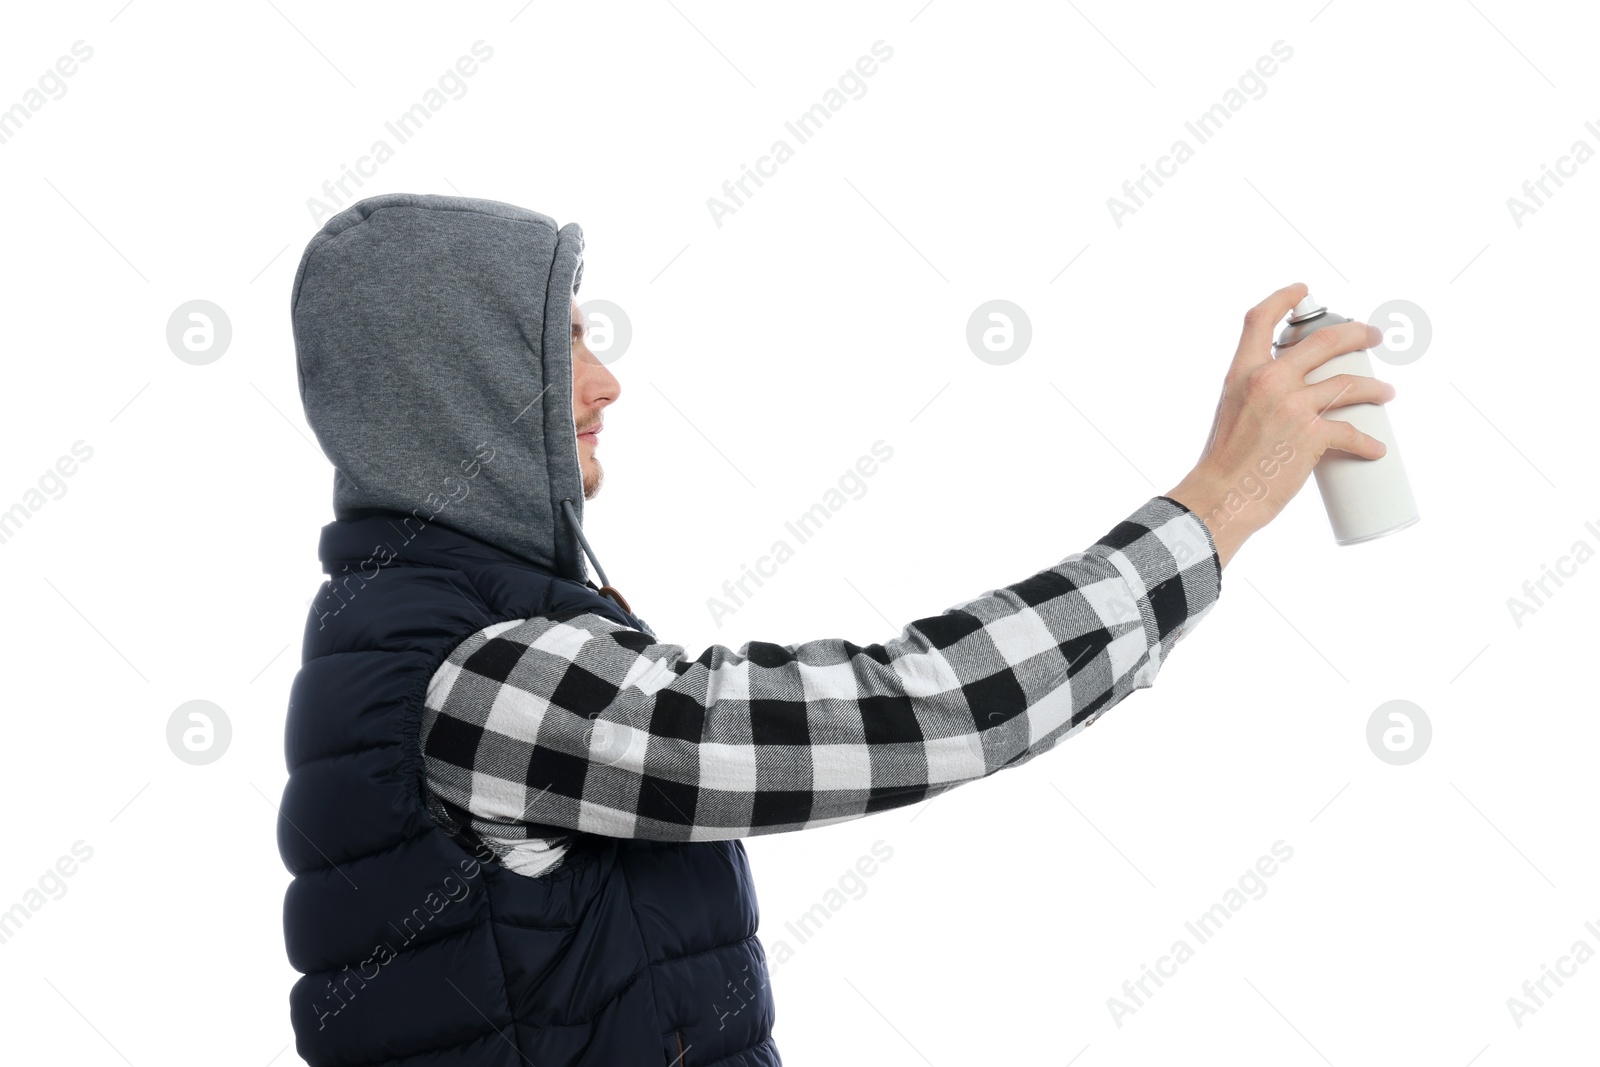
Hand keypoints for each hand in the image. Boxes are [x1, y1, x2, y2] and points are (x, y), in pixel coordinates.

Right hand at [1167, 282, 1395, 568]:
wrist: (1222, 495)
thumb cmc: (1223, 462)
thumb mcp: (1230, 411)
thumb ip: (1254, 394)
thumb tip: (1287, 394)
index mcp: (1242, 372)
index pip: (1261, 318)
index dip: (1285, 298)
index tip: (1303, 292)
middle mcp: (1268, 380)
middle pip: (1325, 341)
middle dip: (1357, 334)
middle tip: (1372, 337)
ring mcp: (1292, 405)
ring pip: (1350, 383)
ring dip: (1376, 387)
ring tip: (1386, 393)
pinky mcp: (1312, 434)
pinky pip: (1351, 431)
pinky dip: (1367, 442)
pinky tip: (1376, 448)